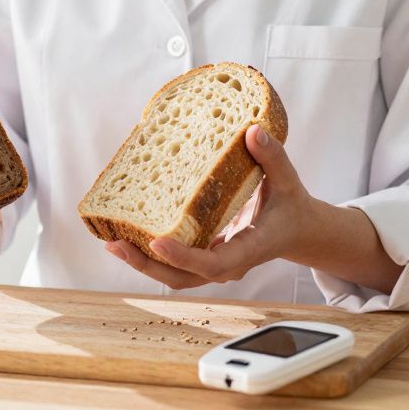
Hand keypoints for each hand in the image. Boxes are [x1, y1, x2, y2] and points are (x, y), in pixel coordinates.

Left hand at [104, 124, 310, 289]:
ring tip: (112, 243)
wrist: (296, 230)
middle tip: (117, 244)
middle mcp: (229, 265)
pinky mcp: (204, 259)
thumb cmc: (291, 205)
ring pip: (174, 276)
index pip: (212, 264)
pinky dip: (150, 255)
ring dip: (143, 264)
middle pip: (183, 279)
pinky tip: (125, 235)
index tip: (156, 242)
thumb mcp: (287, 180)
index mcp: (249, 248)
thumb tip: (252, 130)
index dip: (183, 257)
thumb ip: (272, 156)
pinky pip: (174, 265)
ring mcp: (215, 266)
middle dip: (148, 266)